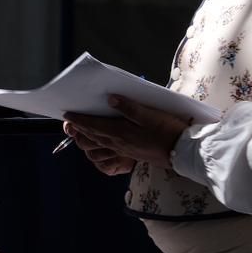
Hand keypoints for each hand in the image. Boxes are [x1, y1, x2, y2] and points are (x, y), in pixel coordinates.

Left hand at [63, 95, 191, 174]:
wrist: (184, 153)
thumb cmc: (169, 132)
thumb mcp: (150, 115)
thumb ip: (129, 107)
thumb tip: (110, 99)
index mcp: (122, 133)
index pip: (95, 125)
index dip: (80, 120)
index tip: (67, 114)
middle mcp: (121, 143)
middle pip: (94, 135)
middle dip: (80, 127)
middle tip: (69, 121)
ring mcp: (126, 150)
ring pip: (101, 142)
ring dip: (89, 136)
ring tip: (80, 129)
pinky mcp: (133, 154)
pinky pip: (110, 147)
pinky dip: (101, 141)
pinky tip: (102, 138)